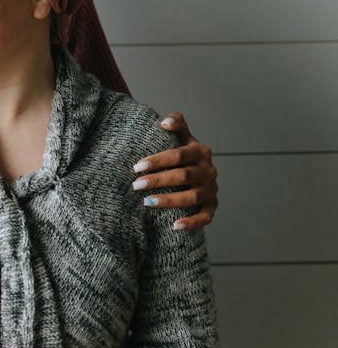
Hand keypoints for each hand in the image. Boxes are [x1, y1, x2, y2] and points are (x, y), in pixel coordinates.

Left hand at [132, 112, 217, 230]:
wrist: (199, 172)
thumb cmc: (184, 155)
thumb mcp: (182, 137)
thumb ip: (177, 124)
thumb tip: (164, 122)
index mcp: (201, 151)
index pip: (178, 155)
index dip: (158, 160)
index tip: (137, 167)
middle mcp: (209, 171)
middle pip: (183, 176)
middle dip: (158, 180)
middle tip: (136, 185)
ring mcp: (211, 190)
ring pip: (191, 197)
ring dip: (169, 200)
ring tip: (147, 202)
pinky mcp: (212, 207)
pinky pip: (205, 217)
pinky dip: (191, 222)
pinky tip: (174, 225)